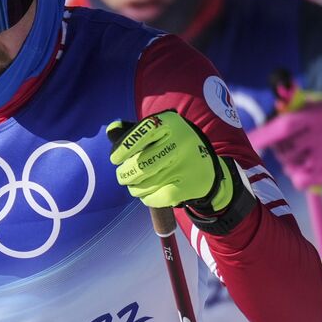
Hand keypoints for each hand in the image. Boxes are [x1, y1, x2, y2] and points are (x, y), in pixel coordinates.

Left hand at [106, 111, 232, 211]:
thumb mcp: (163, 132)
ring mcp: (185, 166)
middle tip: (122, 176)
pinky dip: (147, 198)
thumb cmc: (177, 148)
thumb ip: (137, 131)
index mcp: (172, 124)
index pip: (143, 133)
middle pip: (141, 164)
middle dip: (125, 174)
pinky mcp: (188, 187)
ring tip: (134, 185)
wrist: (209, 171)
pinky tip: (147, 194)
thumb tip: (111, 130)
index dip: (125, 147)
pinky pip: (156, 197)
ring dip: (134, 188)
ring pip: (146, 183)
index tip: (114, 159)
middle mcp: (181, 142)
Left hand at [247, 88, 321, 189]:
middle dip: (281, 149)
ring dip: (290, 162)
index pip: (285, 127)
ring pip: (289, 165)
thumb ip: (291, 101)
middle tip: (293, 142)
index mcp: (314, 117)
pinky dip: (299, 176)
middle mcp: (321, 137)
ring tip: (305, 152)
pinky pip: (299, 181)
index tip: (247, 141)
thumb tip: (279, 98)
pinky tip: (309, 167)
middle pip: (284, 150)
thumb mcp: (311, 105)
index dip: (264, 135)